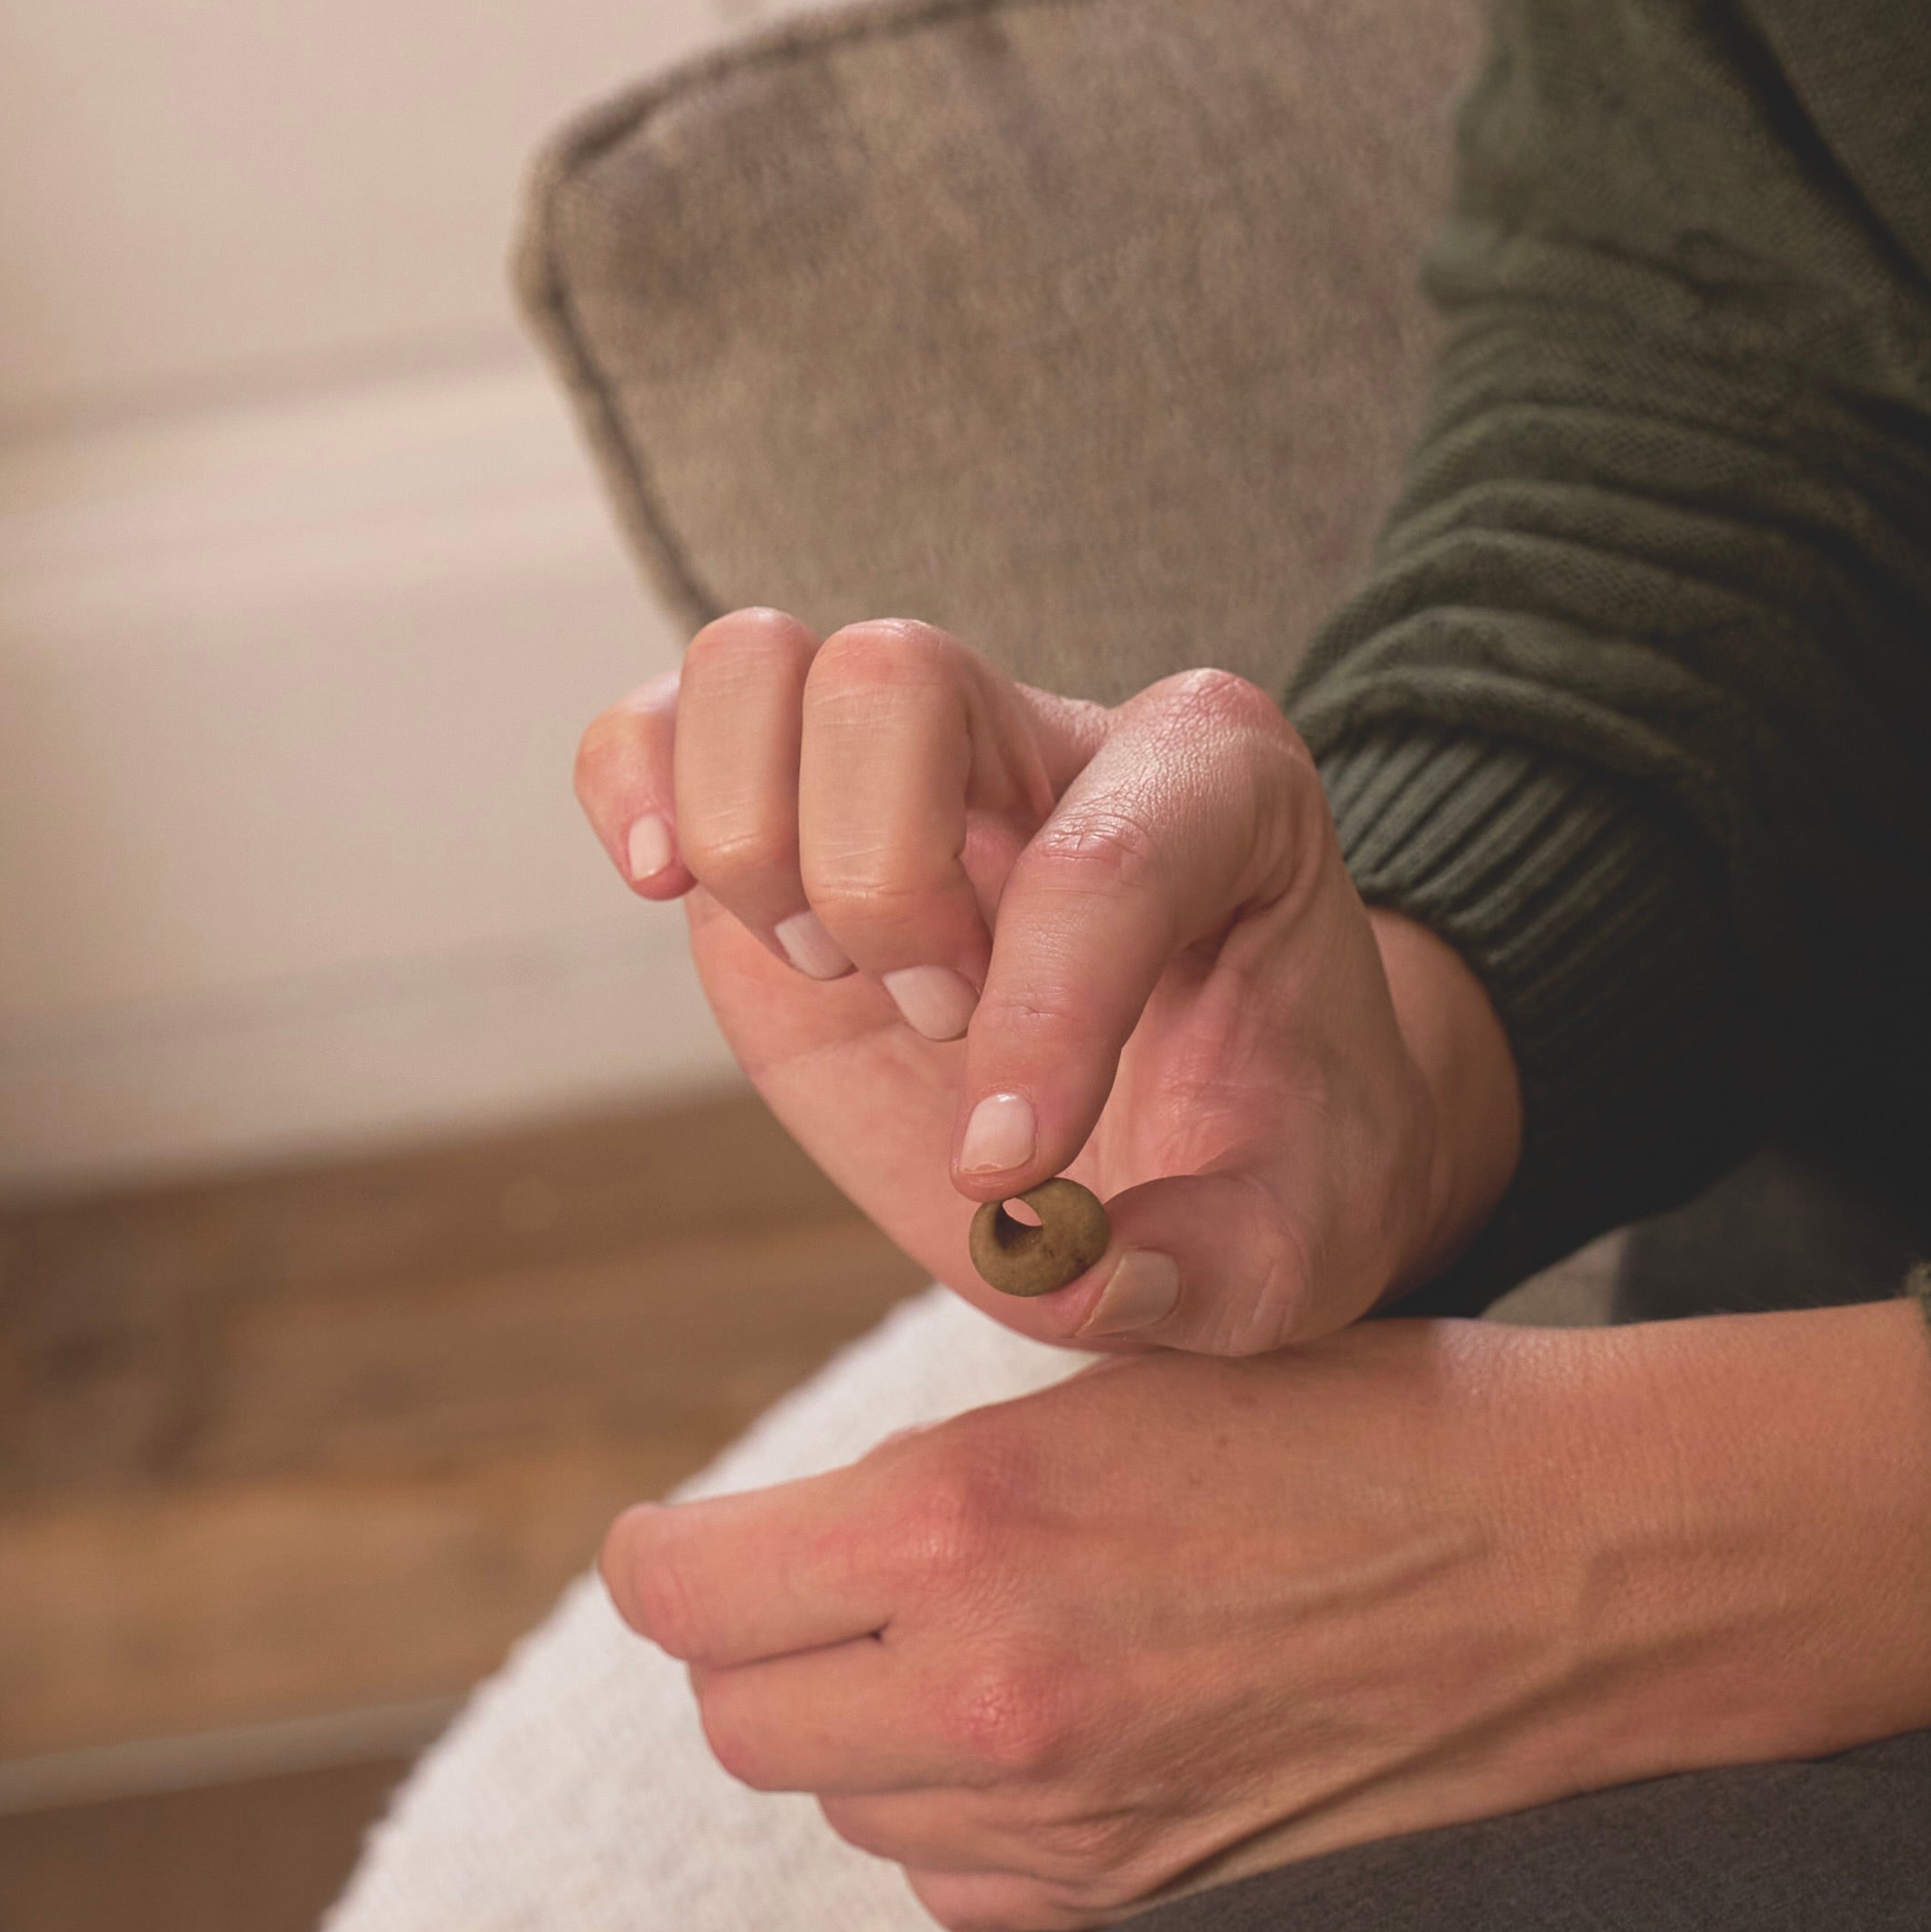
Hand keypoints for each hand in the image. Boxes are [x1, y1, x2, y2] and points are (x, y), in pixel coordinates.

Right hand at [573, 614, 1519, 1355]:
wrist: (1218, 1139)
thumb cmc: (1271, 1155)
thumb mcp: (1299, 1242)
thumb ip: (1215, 1267)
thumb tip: (1067, 1266)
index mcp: (1223, 787)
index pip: (1102, 853)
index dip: (1039, 1019)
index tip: (1010, 1173)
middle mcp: (1052, 733)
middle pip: (897, 678)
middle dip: (884, 885)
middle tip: (941, 1023)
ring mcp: (907, 763)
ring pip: (760, 664)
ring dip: (759, 845)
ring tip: (836, 972)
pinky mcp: (786, 818)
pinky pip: (665, 720)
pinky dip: (631, 787)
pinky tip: (665, 889)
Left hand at [601, 1296, 1930, 1931]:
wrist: (1585, 1570)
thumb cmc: (1368, 1432)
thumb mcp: (1125, 1389)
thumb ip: (943, 1479)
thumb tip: (804, 1545)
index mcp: (968, 1524)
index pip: (682, 1593)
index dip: (675, 1561)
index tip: (695, 1547)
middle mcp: (989, 1695)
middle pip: (742, 1720)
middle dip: (764, 1652)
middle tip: (838, 1590)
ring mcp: (1065, 1828)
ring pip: (852, 1808)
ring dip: (878, 1739)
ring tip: (995, 1649)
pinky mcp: (1138, 1912)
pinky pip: (966, 1886)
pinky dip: (979, 1822)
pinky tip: (1074, 1737)